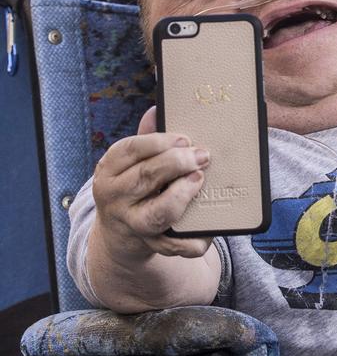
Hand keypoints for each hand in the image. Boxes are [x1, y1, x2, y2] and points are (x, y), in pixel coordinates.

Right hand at [92, 106, 212, 260]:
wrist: (119, 233)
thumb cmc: (133, 184)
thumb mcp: (131, 161)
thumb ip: (146, 138)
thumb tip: (156, 109)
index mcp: (109, 170)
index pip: (130, 150)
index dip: (159, 142)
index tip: (184, 138)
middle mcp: (115, 198)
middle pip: (146, 177)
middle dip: (178, 163)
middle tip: (203, 155)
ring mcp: (131, 224)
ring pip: (158, 214)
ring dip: (183, 195)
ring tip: (200, 180)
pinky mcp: (150, 245)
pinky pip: (174, 246)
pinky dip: (193, 240)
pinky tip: (207, 229)